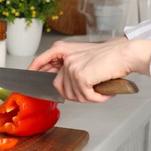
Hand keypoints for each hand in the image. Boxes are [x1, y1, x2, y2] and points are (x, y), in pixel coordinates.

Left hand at [29, 37, 150, 102]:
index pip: (41, 63)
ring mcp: (72, 68)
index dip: (33, 73)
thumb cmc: (108, 57)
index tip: (26, 84)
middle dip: (74, 95)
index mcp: (62, 51)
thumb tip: (60, 88)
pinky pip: (86, 97)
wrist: (124, 53)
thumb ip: (68, 69)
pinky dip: (98, 99)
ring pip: (73, 96)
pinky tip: (105, 93)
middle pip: (59, 88)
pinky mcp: (81, 77)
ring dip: (89, 98)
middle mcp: (65, 59)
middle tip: (90, 93)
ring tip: (101, 90)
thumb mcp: (82, 60)